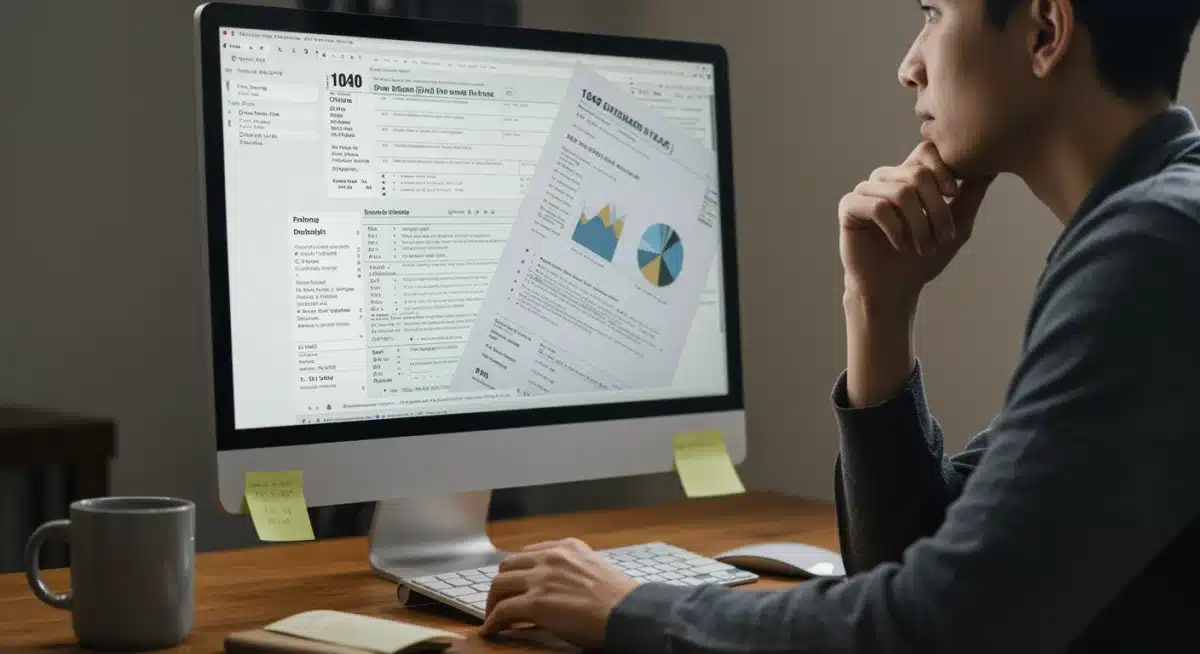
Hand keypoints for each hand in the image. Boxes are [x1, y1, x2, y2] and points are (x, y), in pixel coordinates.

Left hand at [481, 538, 639, 648]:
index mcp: (567, 547)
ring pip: (499, 584)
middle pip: (508, 566)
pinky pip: (503, 611)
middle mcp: (551, 557)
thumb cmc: (620, 598)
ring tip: (495, 617)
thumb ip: (572, 570)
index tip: (516, 584)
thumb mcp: (595, 569)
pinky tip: (492, 630)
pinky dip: (493, 622)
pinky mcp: (536, 603)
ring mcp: (541, 578)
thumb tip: (556, 588)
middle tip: (501, 601)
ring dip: (493, 602)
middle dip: (502, 584)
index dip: (518, 571)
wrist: (628, 612)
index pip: (529, 553)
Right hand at [839, 141, 994, 303]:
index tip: (954, 195)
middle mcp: (886, 179)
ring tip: (924, 248)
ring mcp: (866, 191)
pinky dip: (896, 230)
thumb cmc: (923, 258)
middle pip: (918, 173)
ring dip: (919, 225)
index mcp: (908, 176)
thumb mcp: (957, 224)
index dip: (944, 168)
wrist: (894, 289)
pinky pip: (878, 207)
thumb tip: (993, 165)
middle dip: (937, 209)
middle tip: (943, 239)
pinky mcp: (849, 207)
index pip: (926, 150)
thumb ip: (972, 193)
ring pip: (900, 192)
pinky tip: (900, 246)